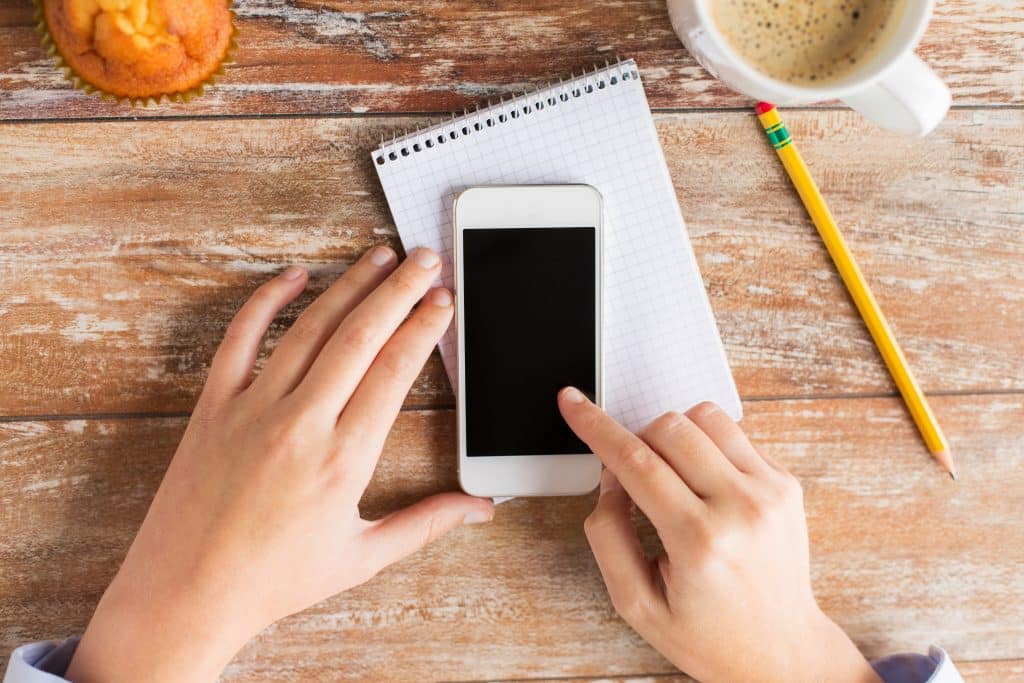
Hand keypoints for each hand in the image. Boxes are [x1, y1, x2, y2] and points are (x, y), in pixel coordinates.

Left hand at [67, 247, 493, 682]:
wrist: (187, 593)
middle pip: (359, 336)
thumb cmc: (274, 579)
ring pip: (309, 328)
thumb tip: (481, 508)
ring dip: (348, 286)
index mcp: (343, 459)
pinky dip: (266, 301)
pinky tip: (293, 276)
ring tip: (379, 257)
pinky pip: (240, 337)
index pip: (394, 372)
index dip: (424, 328)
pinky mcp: (213, 406)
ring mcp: (252, 409)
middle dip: (399, 289)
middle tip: (425, 258)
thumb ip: (428, 523)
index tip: (443, 301)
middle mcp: (300, 424)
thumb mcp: (363, 557)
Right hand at [558, 389, 880, 682]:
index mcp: (699, 541)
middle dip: (637, 440)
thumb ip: (608, 536)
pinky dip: (706, 447)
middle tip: (635, 479)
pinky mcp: (786, 484)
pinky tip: (704, 486)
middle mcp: (741, 508)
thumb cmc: (709, 634)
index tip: (573, 402)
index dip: (596, 426)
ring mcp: (770, 492)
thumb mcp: (636, 602)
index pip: (636, 462)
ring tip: (671, 477)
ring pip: (706, 417)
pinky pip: (735, 433)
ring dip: (674, 435)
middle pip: (670, 428)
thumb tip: (610, 479)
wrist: (781, 652)